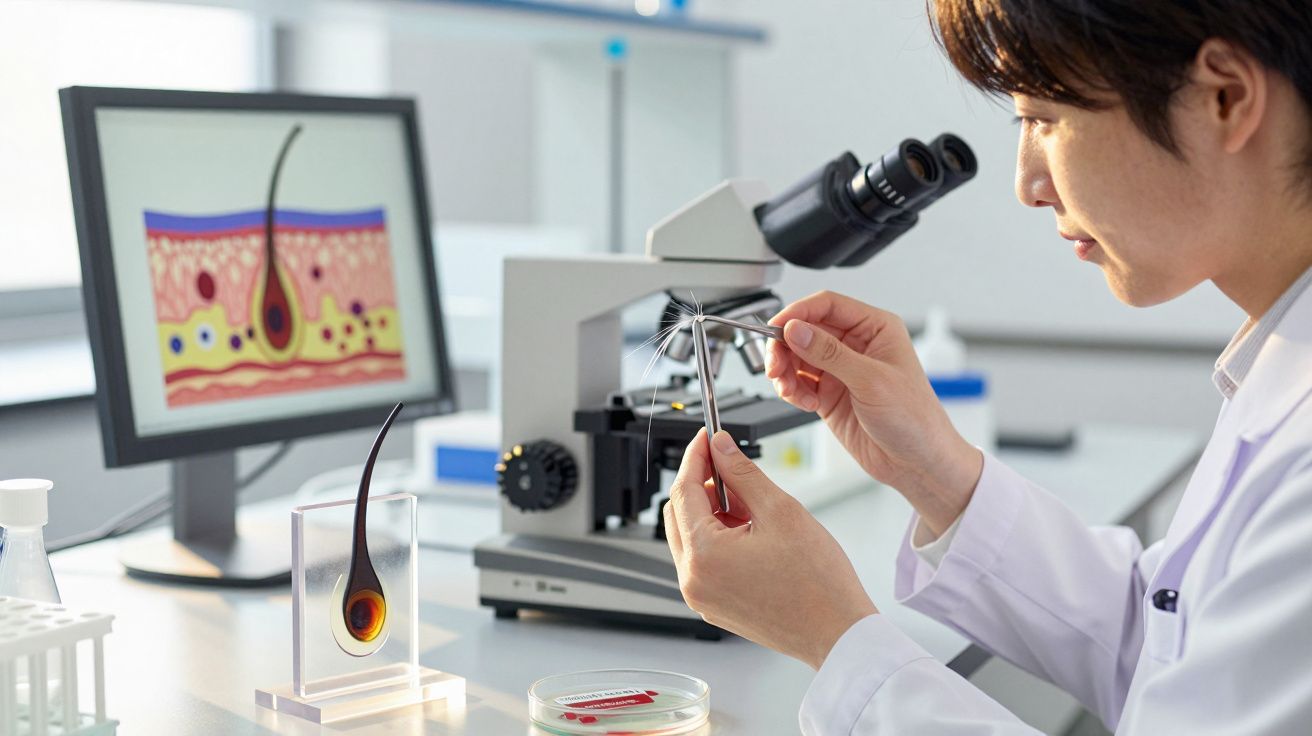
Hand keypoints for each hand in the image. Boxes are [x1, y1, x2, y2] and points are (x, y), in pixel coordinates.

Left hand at [663, 428, 877, 669]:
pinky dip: (718, 538)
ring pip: (690, 537)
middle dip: (703, 485)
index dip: (695, 457)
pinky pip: (702, 561)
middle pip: (679, 513)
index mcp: (704, 556)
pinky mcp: (714, 606)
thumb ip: (743, 473)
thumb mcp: (781, 511)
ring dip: (712, 513)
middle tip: (734, 470)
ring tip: (753, 508)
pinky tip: (751, 532)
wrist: (838, 634)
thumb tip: (720, 446)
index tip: (707, 438)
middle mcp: (693, 580)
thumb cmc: (818, 582)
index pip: (684, 491)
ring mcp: (701, 597)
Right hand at [765, 291, 982, 534]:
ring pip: (796, 356)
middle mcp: (856, 344)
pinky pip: (798, 382)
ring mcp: (840, 369)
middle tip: (775, 367)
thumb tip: (795, 329)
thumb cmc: (914, 419)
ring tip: (789, 391)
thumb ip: (829, 353)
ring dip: (785, 372)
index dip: (797, 313)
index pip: (827, 305)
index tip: (775, 328)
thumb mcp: (871, 381)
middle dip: (784, 347)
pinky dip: (792, 391)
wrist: (917, 463)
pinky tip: (806, 404)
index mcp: (875, 328)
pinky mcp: (829, 393)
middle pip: (804, 330)